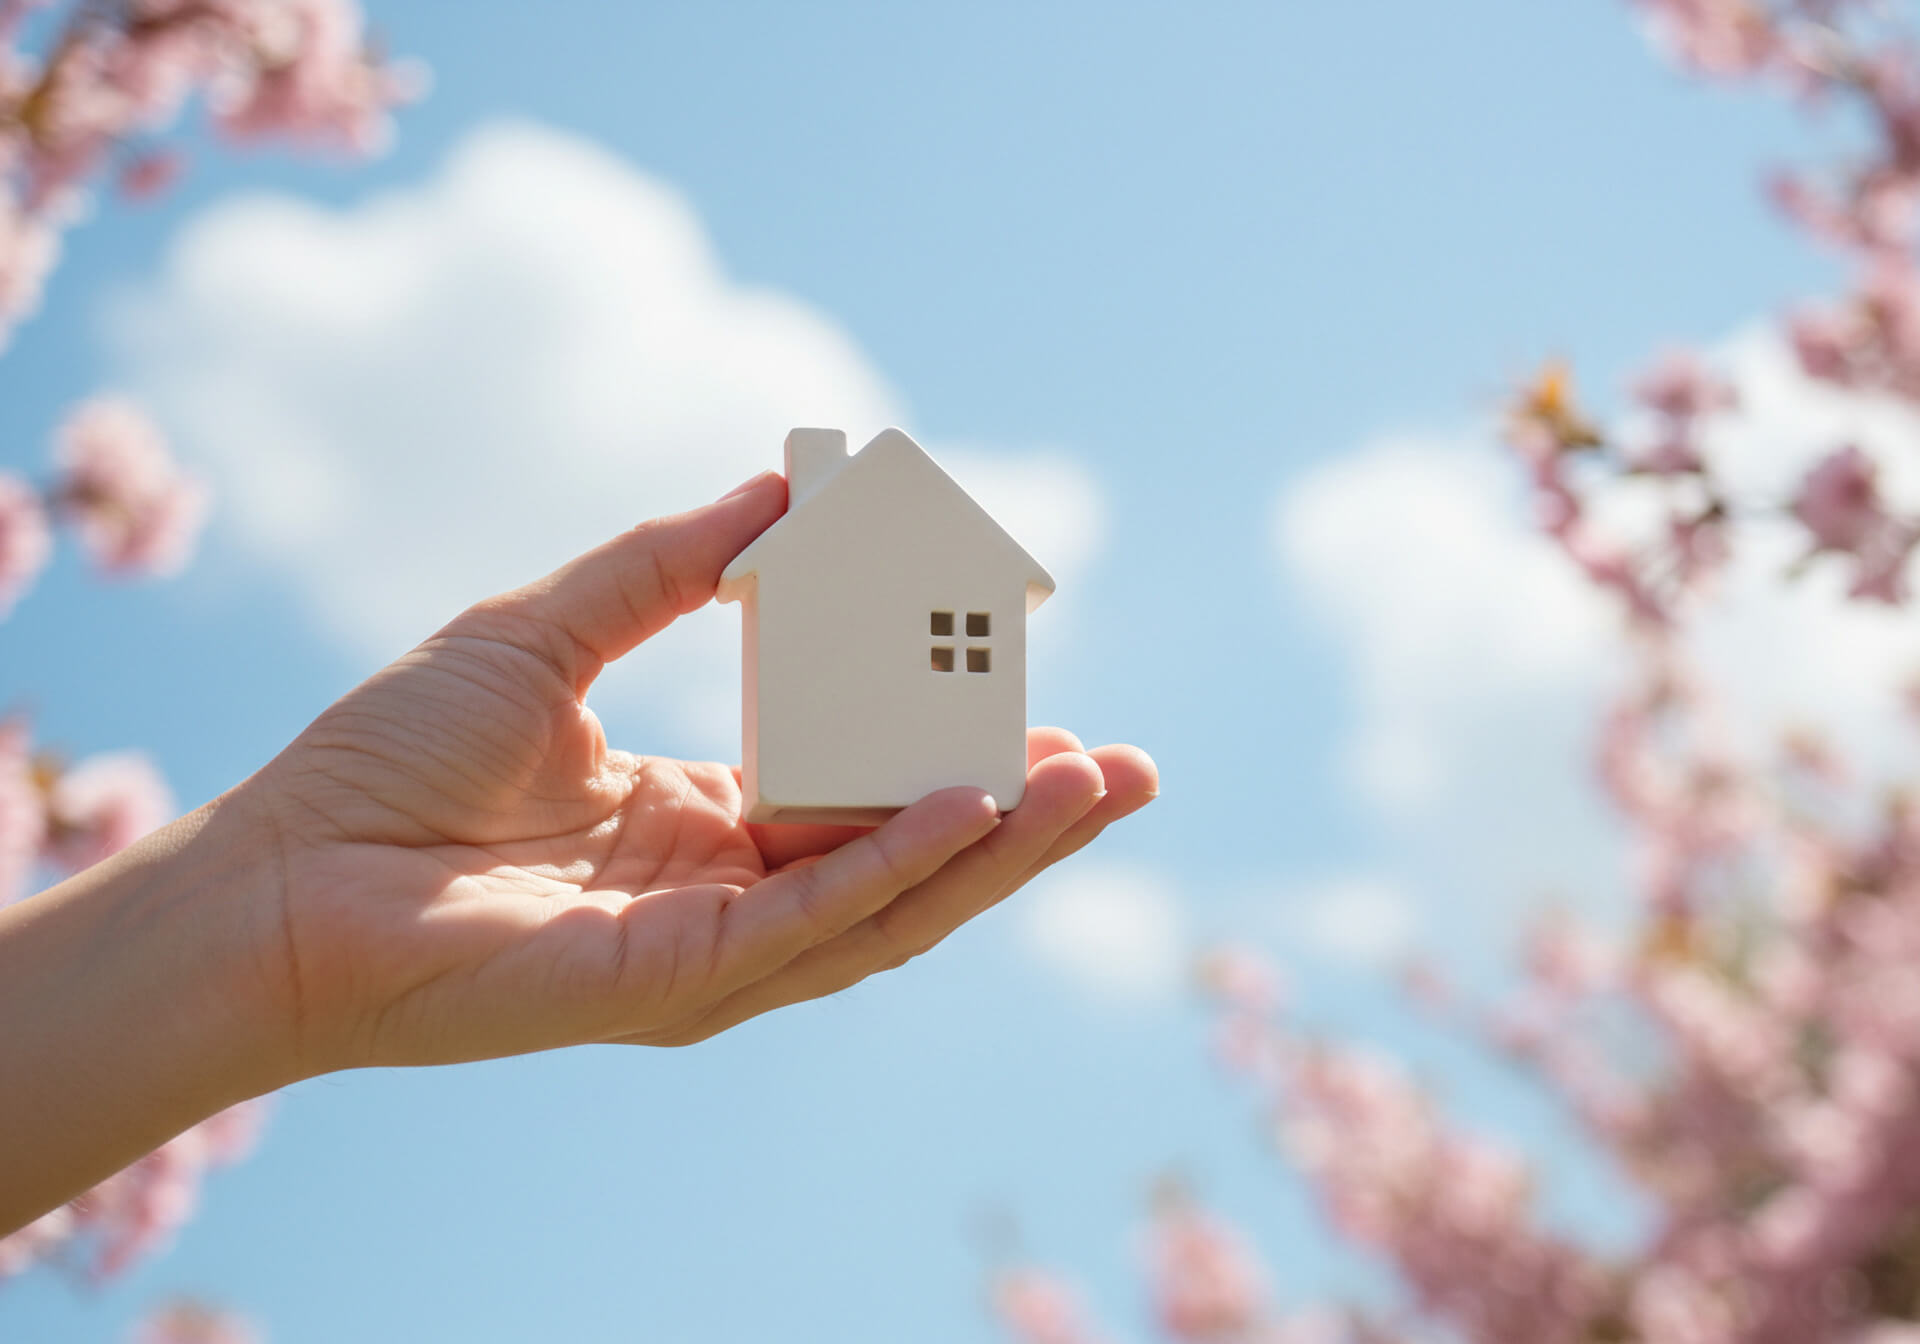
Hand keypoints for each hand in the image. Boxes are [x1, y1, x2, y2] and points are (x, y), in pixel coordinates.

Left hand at [238, 472, 1157, 1073]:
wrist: (282, 872)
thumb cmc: (391, 760)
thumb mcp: (554, 627)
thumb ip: (673, 566)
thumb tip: (787, 488)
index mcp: (707, 825)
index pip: (868, 790)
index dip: (961, 748)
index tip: (1041, 690)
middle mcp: (729, 897)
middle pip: (915, 859)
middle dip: (1030, 821)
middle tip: (1135, 769)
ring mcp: (714, 952)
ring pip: (894, 906)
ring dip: (1002, 847)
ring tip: (1101, 784)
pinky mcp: (677, 982)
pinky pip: (813, 923)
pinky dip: (900, 863)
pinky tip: (972, 805)